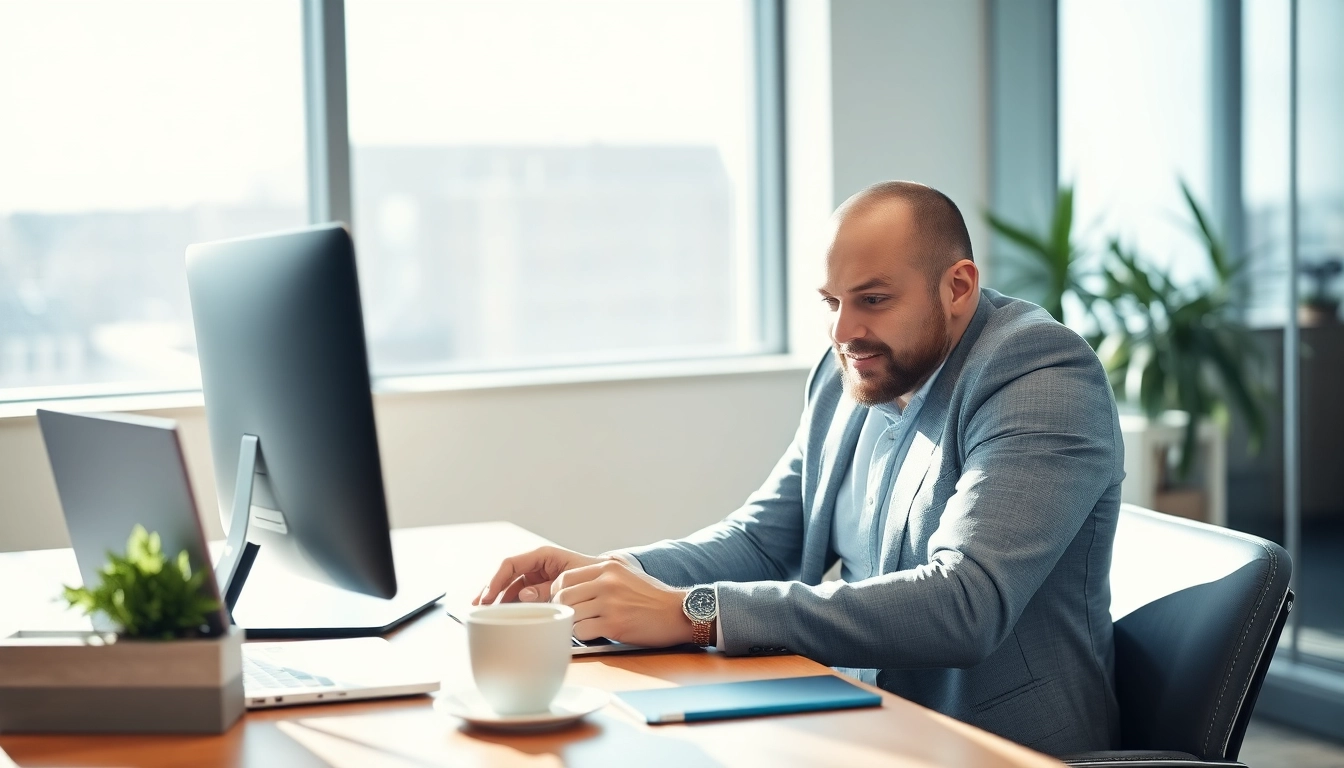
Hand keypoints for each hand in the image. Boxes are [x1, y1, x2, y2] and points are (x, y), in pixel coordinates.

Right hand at [473, 546, 606, 604]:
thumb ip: (547, 588)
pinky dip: (510, 604)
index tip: (488, 596)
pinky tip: (500, 615)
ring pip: (510, 587)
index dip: (497, 579)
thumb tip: (523, 595)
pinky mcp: (539, 590)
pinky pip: (519, 595)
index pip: (512, 564)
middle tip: (478, 607)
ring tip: (484, 613)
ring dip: (497, 599)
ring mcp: (536, 577)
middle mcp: (536, 565)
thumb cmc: (593, 576)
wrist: (608, 583)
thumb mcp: (571, 580)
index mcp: (544, 555)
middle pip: (506, 576)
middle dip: (491, 590)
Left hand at [551, 560, 695, 647]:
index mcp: (608, 567)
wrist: (677, 612)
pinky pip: (581, 631)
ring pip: (570, 613)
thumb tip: (571, 585)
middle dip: (562, 609)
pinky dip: (583, 635)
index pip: (565, 577)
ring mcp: (610, 603)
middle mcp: (607, 582)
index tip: (563, 601)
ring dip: (574, 623)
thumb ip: (601, 575)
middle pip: (563, 595)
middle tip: (571, 616)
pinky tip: (595, 634)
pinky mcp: (614, 625)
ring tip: (586, 625)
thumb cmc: (652, 597)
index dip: (558, 592)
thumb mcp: (626, 574)